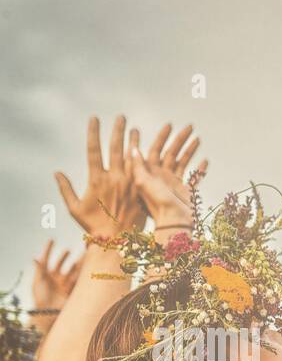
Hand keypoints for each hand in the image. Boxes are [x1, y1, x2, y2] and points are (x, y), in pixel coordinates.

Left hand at [31, 240, 81, 311]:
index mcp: (45, 274)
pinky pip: (78, 278)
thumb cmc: (41, 297)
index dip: (48, 249)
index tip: (52, 239)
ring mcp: (64, 283)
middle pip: (61, 264)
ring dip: (76, 262)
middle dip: (65, 256)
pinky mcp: (72, 289)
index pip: (46, 259)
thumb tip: (35, 258)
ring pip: (71, 270)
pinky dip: (82, 272)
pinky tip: (87, 266)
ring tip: (82, 254)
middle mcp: (55, 278)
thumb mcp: (38, 282)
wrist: (50, 312)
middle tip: (69, 249)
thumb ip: (39, 270)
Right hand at [54, 115, 142, 238]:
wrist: (117, 242)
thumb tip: (56, 172)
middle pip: (115, 149)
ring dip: (132, 142)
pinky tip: (146, 150)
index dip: (94, 133)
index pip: (94, 150)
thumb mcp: (74, 208)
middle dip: (117, 131)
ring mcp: (129, 185)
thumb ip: (65, 189)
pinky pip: (143, 173)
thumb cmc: (93, 227)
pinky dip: (144, 160)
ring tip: (134, 129)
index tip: (94, 118)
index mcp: (96, 180)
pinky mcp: (140, 193)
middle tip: (121, 117)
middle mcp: (114, 179)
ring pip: (131, 158)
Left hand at [129, 123, 205, 231]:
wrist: (173, 224)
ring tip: (198, 138)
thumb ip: (137, 165)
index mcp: (150, 172)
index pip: (156, 149)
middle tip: (189, 126)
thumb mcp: (142, 183)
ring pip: (184, 162)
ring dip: (190, 150)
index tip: (169, 125)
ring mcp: (175, 184)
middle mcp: (162, 176)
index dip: (162, 137)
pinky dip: (200, 170)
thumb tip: (133, 148)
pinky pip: (195, 178)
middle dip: (179, 139)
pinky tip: (205, 161)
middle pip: (172, 152)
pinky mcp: (186, 192)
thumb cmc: (156, 205)